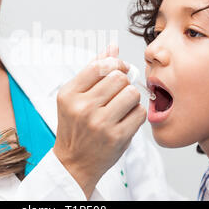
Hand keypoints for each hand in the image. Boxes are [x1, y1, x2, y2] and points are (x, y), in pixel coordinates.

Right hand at [53, 45, 146, 197]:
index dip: (116, 63)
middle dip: (124, 81)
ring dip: (131, 97)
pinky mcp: (117, 137)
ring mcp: (100, 124)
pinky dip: (136, 113)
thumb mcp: (75, 96)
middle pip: (119, 78)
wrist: (74, 162)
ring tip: (122, 105)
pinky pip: (139, 112)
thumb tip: (113, 46)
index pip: (100, 66)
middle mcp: (82, 108)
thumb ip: (93, 70)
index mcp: (69, 94)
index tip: (120, 69)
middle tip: (120, 90)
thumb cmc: (75, 126)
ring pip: (132, 93)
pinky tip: (125, 119)